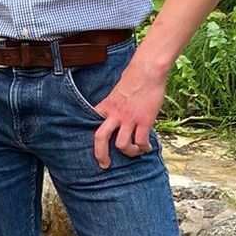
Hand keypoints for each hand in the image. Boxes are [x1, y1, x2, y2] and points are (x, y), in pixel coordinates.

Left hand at [90, 54, 168, 168]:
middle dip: (100, 154)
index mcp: (106, 106)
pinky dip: (143, 148)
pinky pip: (141, 141)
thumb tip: (118, 111)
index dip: (88, 132)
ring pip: (122, 144)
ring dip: (129, 152)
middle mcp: (115, 114)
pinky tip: (147, 147)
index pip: (91, 121)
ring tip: (135, 152)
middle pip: (100, 138)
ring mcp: (129, 118)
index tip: (90, 143)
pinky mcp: (144, 120)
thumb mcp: (117, 91)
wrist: (147, 70)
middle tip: (104, 165)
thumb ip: (114, 104)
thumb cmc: (134, 77)